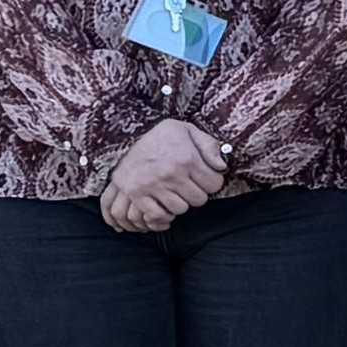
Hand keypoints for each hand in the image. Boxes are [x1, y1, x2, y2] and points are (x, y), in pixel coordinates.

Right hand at [100, 119, 226, 232]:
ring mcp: (152, 185)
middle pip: (199, 199)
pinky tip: (164, 205)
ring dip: (180, 203)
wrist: (124, 139)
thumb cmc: (162, 137)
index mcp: (187, 158)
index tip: (205, 178)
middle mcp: (170, 173)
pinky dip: (163, 214)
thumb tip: (221, 166)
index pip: (214, 184)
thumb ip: (209, 146)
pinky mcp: (136, 194)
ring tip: (176, 193)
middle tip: (189, 186)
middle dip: (197, 193)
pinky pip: (157, 215)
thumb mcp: (188, 130)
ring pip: (180, 209)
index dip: (213, 182)